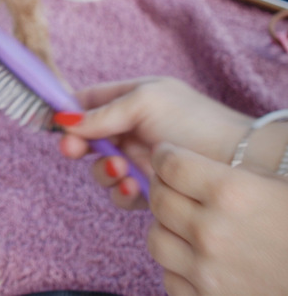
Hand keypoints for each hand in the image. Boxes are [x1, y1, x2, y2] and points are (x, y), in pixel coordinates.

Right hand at [56, 77, 249, 208]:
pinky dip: (120, 190)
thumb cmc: (195, 122)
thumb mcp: (145, 103)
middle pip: (87, 138)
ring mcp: (140, 159)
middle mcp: (133, 128)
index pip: (88, 101)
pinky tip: (132, 186)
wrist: (238, 161)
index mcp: (132, 98)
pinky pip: (120, 192)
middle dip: (78, 145)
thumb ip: (102, 112)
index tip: (50, 122)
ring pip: (100, 168)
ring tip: (118, 170)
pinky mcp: (149, 188)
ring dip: (102, 170)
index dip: (67, 111)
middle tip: (72, 151)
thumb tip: (63, 120)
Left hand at [148, 143, 287, 294]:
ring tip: (187, 224)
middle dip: (165, 188)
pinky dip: (179, 267)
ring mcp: (209, 271)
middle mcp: (213, 231)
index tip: (168, 155)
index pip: (170, 164)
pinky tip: (199, 258)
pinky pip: (171, 277)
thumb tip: (193, 157)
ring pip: (157, 237)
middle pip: (160, 198)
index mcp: (232, 192)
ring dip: (168, 227)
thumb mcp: (280, 185)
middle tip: (176, 186)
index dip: (166, 155)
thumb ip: (236, 171)